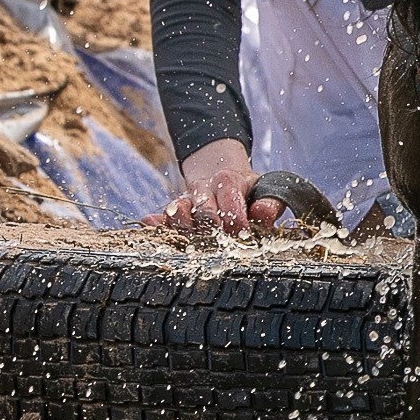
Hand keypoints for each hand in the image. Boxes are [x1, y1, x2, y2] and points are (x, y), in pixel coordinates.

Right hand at [151, 139, 283, 232]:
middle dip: (210, 224)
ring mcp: (187, 202)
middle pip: (203, 206)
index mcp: (228, 180)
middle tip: (218, 241)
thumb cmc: (248, 191)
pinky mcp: (175, 213)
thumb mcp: (265, 189)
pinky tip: (149, 224)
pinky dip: (156, 223)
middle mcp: (204, 190)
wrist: (223, 178)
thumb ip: (270, 201)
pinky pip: (163, 217)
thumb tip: (261, 213)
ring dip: (183, 225)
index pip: (229, 196)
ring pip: (179, 210)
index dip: (236, 217)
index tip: (243, 233)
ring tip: (189, 238)